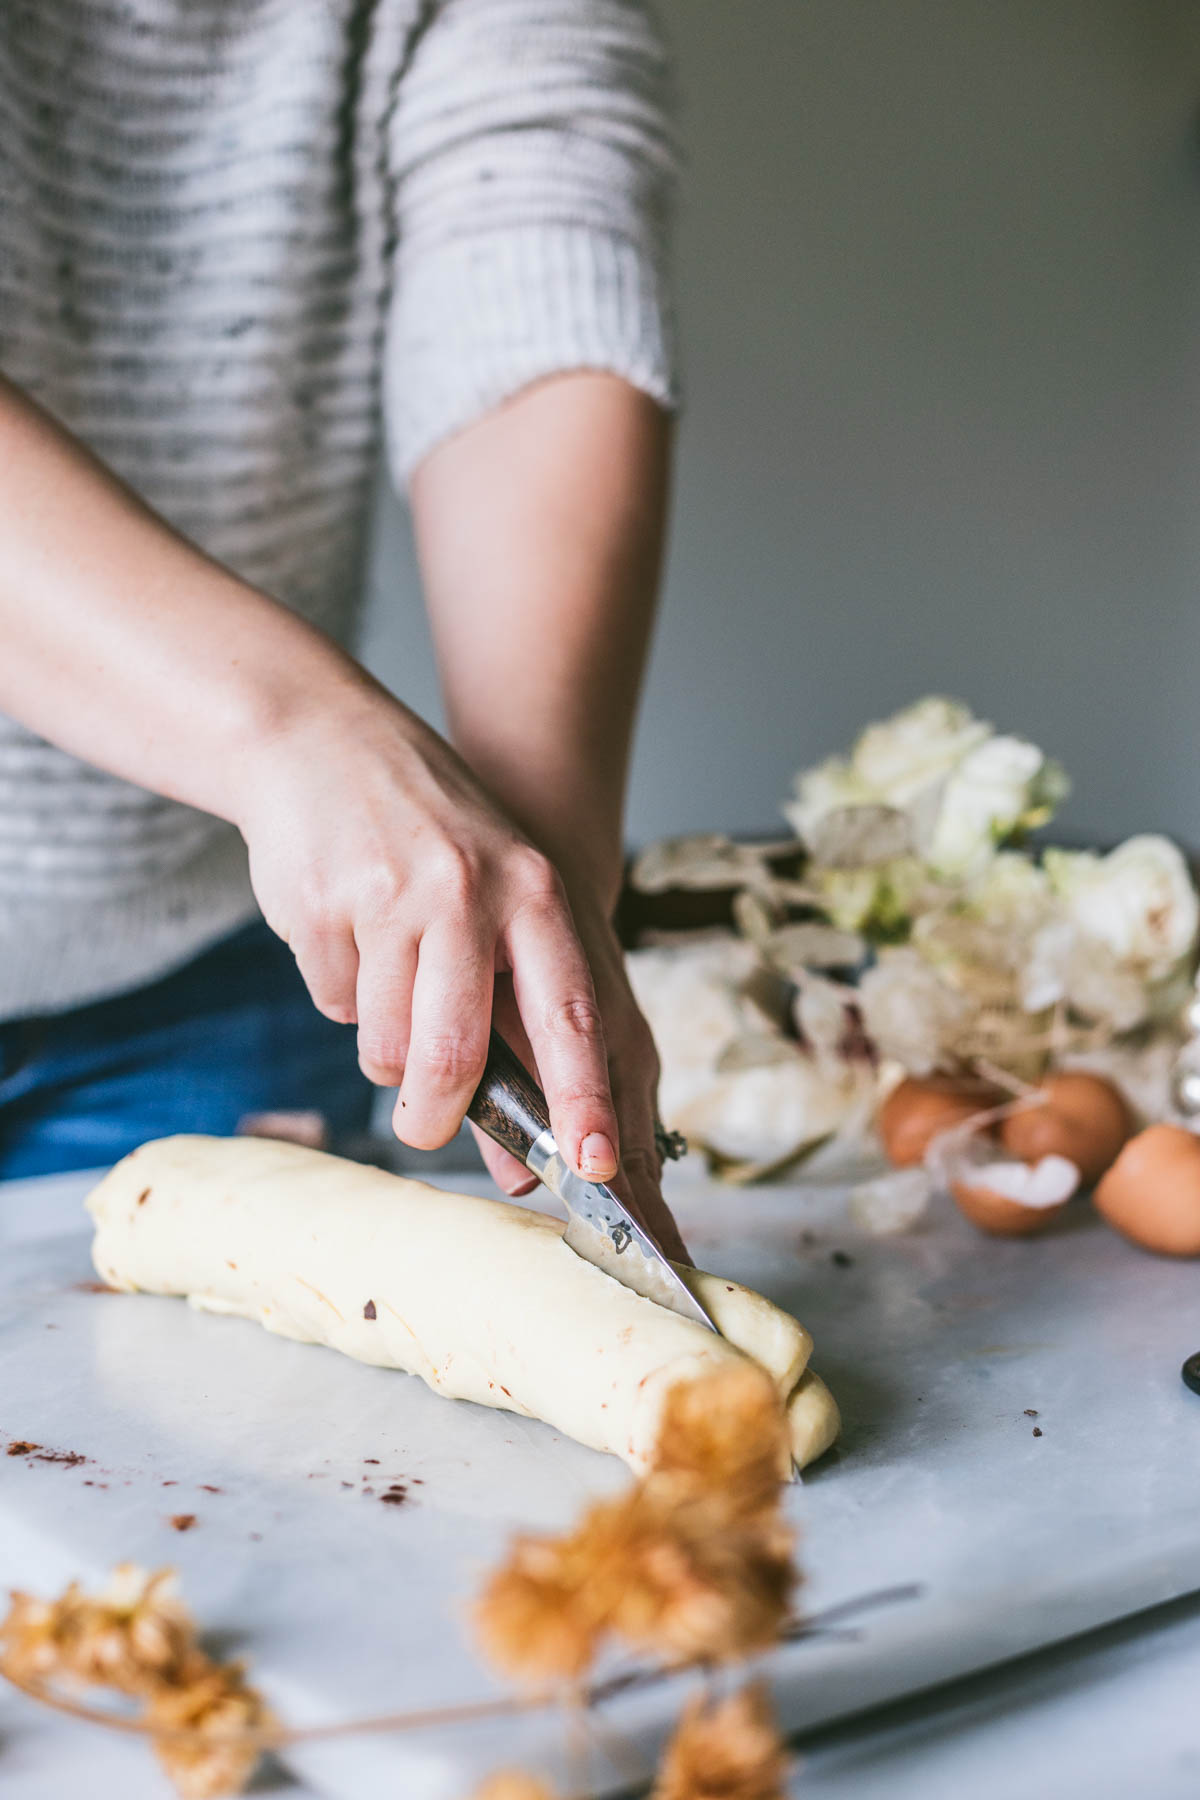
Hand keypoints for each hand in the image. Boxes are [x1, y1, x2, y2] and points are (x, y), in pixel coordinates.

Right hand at [235, 684, 684, 1254]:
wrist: (317, 736)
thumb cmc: (429, 829)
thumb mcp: (499, 883)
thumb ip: (523, 987)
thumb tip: (536, 1123)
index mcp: (533, 891)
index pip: (572, 1015)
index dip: (586, 1100)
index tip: (598, 1166)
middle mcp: (467, 892)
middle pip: (453, 1054)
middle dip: (435, 1113)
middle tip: (423, 1127)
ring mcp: (388, 897)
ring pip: (384, 1042)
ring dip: (380, 1046)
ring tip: (384, 982)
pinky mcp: (319, 906)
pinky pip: (331, 1004)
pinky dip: (338, 994)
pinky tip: (345, 935)